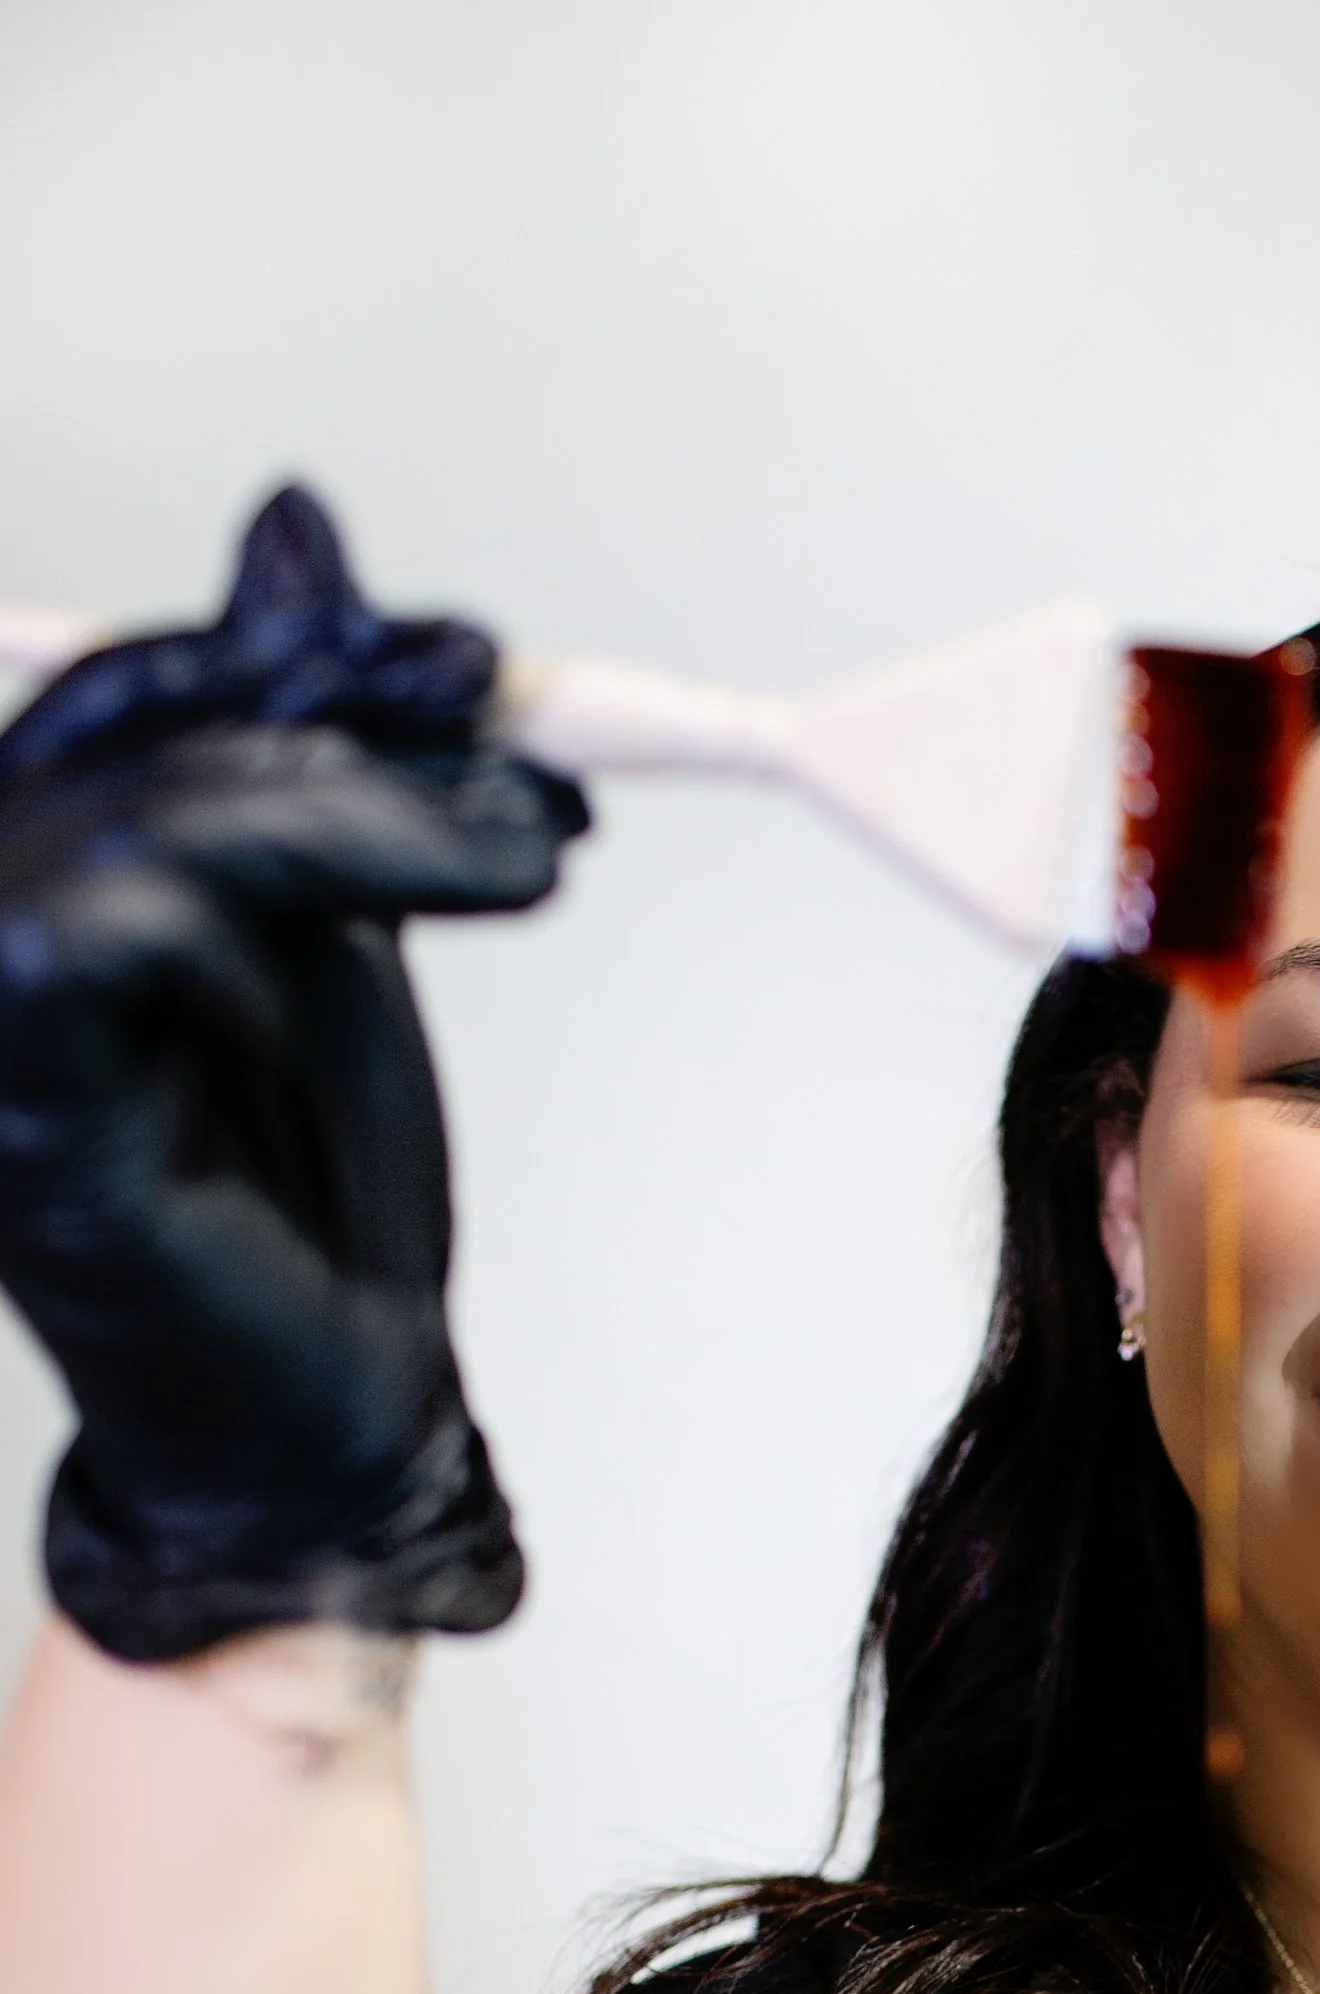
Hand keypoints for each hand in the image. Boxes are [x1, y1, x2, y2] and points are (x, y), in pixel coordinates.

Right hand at [0, 484, 586, 1661]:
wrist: (335, 1409)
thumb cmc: (308, 1193)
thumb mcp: (328, 914)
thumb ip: (295, 739)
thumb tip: (290, 517)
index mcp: (28, 871)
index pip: (129, 688)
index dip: (297, 656)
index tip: (469, 663)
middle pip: (138, 725)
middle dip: (350, 722)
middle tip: (522, 758)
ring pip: (158, 813)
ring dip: (371, 814)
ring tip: (526, 852)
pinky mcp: (18, 1097)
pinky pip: (139, 926)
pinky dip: (294, 914)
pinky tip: (410, 944)